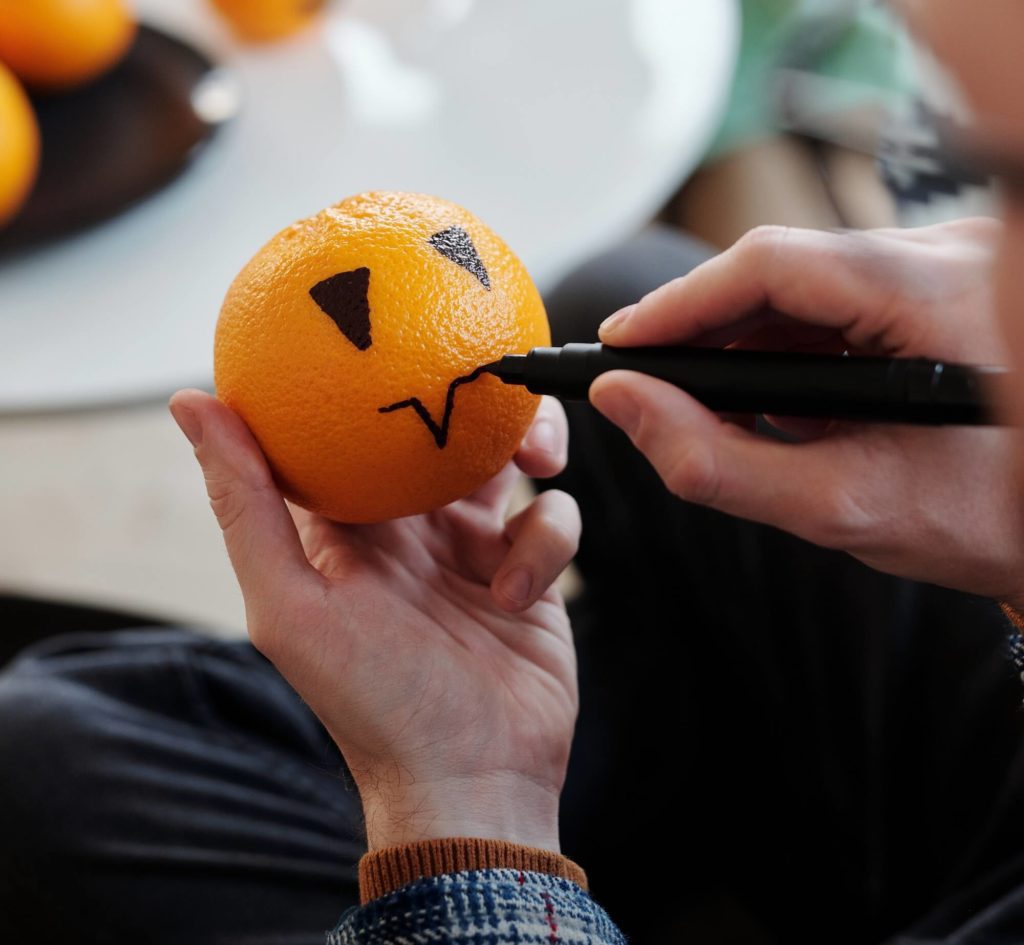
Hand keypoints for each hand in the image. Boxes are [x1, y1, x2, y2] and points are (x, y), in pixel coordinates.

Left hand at [168, 391, 579, 852]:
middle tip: (491, 375)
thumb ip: (245, 503)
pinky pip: (553, 520)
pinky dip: (548, 546)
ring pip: (507, 460)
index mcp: (351, 527)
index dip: (362, 378)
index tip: (376, 325)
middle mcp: (411, 529)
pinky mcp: (530, 571)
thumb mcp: (292, 604)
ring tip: (537, 462)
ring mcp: (474, 548)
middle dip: (471, 396)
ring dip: (528, 448)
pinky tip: (519, 596)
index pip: (351, 432)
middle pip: (442, 429)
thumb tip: (191, 400)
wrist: (472, 781)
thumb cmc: (373, 704)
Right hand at [590, 220, 1023, 604]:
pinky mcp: (942, 286)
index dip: (682, 302)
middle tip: (645, 382)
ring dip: (742, 338)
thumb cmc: (981, 524)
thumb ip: (716, 461)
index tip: (622, 346)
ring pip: (806, 281)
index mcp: (936, 296)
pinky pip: (839, 297)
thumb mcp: (841, 506)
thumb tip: (624, 402)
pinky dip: (787, 344)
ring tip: (704, 404)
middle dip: (703, 325)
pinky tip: (768, 397)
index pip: (774, 264)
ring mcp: (950, 265)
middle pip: (784, 266)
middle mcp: (948, 257)